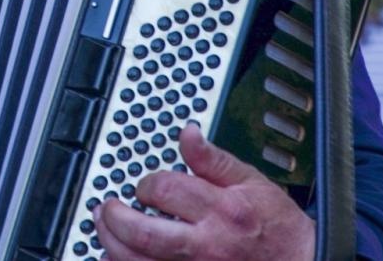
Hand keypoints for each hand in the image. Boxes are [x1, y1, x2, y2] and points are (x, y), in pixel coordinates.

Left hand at [94, 123, 314, 260]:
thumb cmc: (277, 227)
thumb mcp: (252, 181)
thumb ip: (214, 159)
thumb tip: (187, 133)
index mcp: (220, 210)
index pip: (164, 191)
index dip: (146, 184)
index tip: (146, 187)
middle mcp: (206, 245)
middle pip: (142, 233)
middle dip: (115, 217)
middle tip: (107, 208)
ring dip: (112, 244)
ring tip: (105, 229)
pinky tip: (117, 258)